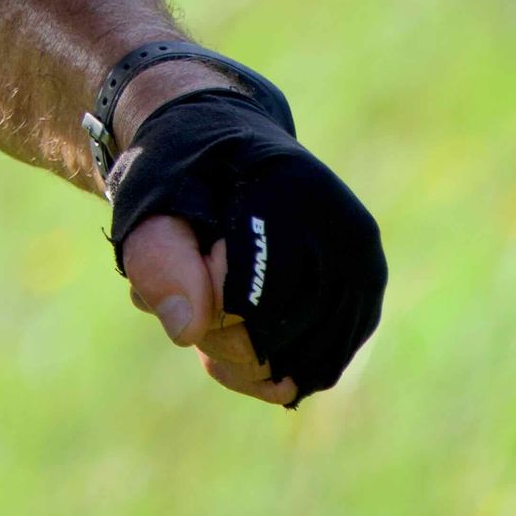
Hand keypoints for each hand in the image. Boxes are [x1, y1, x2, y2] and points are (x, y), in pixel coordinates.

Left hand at [107, 81, 384, 398]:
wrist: (226, 145)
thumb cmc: (181, 173)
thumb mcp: (149, 200)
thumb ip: (159, 260)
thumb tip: (188, 331)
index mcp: (296, 195)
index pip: (245, 304)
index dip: (197, 301)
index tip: (186, 253)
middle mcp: (348, 234)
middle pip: (277, 343)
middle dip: (216, 336)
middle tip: (190, 284)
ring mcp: (366, 271)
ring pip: (300, 369)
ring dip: (241, 360)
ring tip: (211, 302)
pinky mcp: (366, 303)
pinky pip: (316, 371)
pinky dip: (269, 370)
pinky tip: (238, 327)